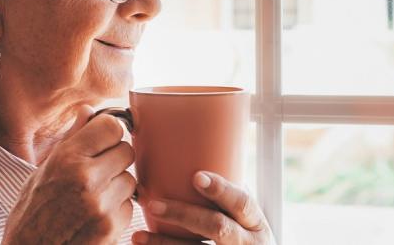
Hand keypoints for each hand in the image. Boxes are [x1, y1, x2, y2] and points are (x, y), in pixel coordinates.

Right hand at [2, 105, 135, 244]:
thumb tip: (88, 111)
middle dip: (114, 158)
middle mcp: (86, 179)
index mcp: (66, 159)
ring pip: (130, 180)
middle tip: (96, 171)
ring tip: (92, 197)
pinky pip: (128, 207)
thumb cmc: (30, 216)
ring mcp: (102, 205)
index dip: (108, 133)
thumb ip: (70, 140)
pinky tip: (94, 216)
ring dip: (117, 186)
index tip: (102, 141)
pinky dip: (116, 210)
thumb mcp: (40, 172)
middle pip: (126, 151)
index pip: (112, 127)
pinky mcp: (112, 229)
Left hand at [132, 171, 275, 244]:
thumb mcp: (246, 218)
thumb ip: (226, 196)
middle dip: (184, 215)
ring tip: (139, 235)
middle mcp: (246, 242)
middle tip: (153, 205)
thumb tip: (191, 158)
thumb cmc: (245, 235)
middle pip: (216, 227)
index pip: (242, 203)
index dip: (221, 190)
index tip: (196, 177)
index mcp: (255, 222)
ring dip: (164, 242)